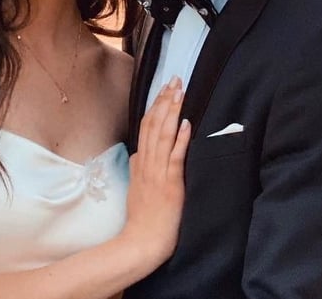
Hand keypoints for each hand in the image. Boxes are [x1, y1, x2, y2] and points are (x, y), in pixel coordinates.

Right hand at [121, 77, 190, 267]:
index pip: (146, 126)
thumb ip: (137, 167)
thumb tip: (138, 153)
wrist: (141, 242)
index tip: (164, 88)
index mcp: (140, 162)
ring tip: (180, 92)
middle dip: (165, 100)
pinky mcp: (170, 184)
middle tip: (175, 79)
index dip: (156, 105)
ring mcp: (157, 172)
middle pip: (154, 124)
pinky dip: (180, 139)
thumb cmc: (142, 218)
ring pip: (163, 135)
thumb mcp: (135, 187)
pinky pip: (175, 157)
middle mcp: (147, 163)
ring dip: (172, 111)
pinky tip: (186, 123)